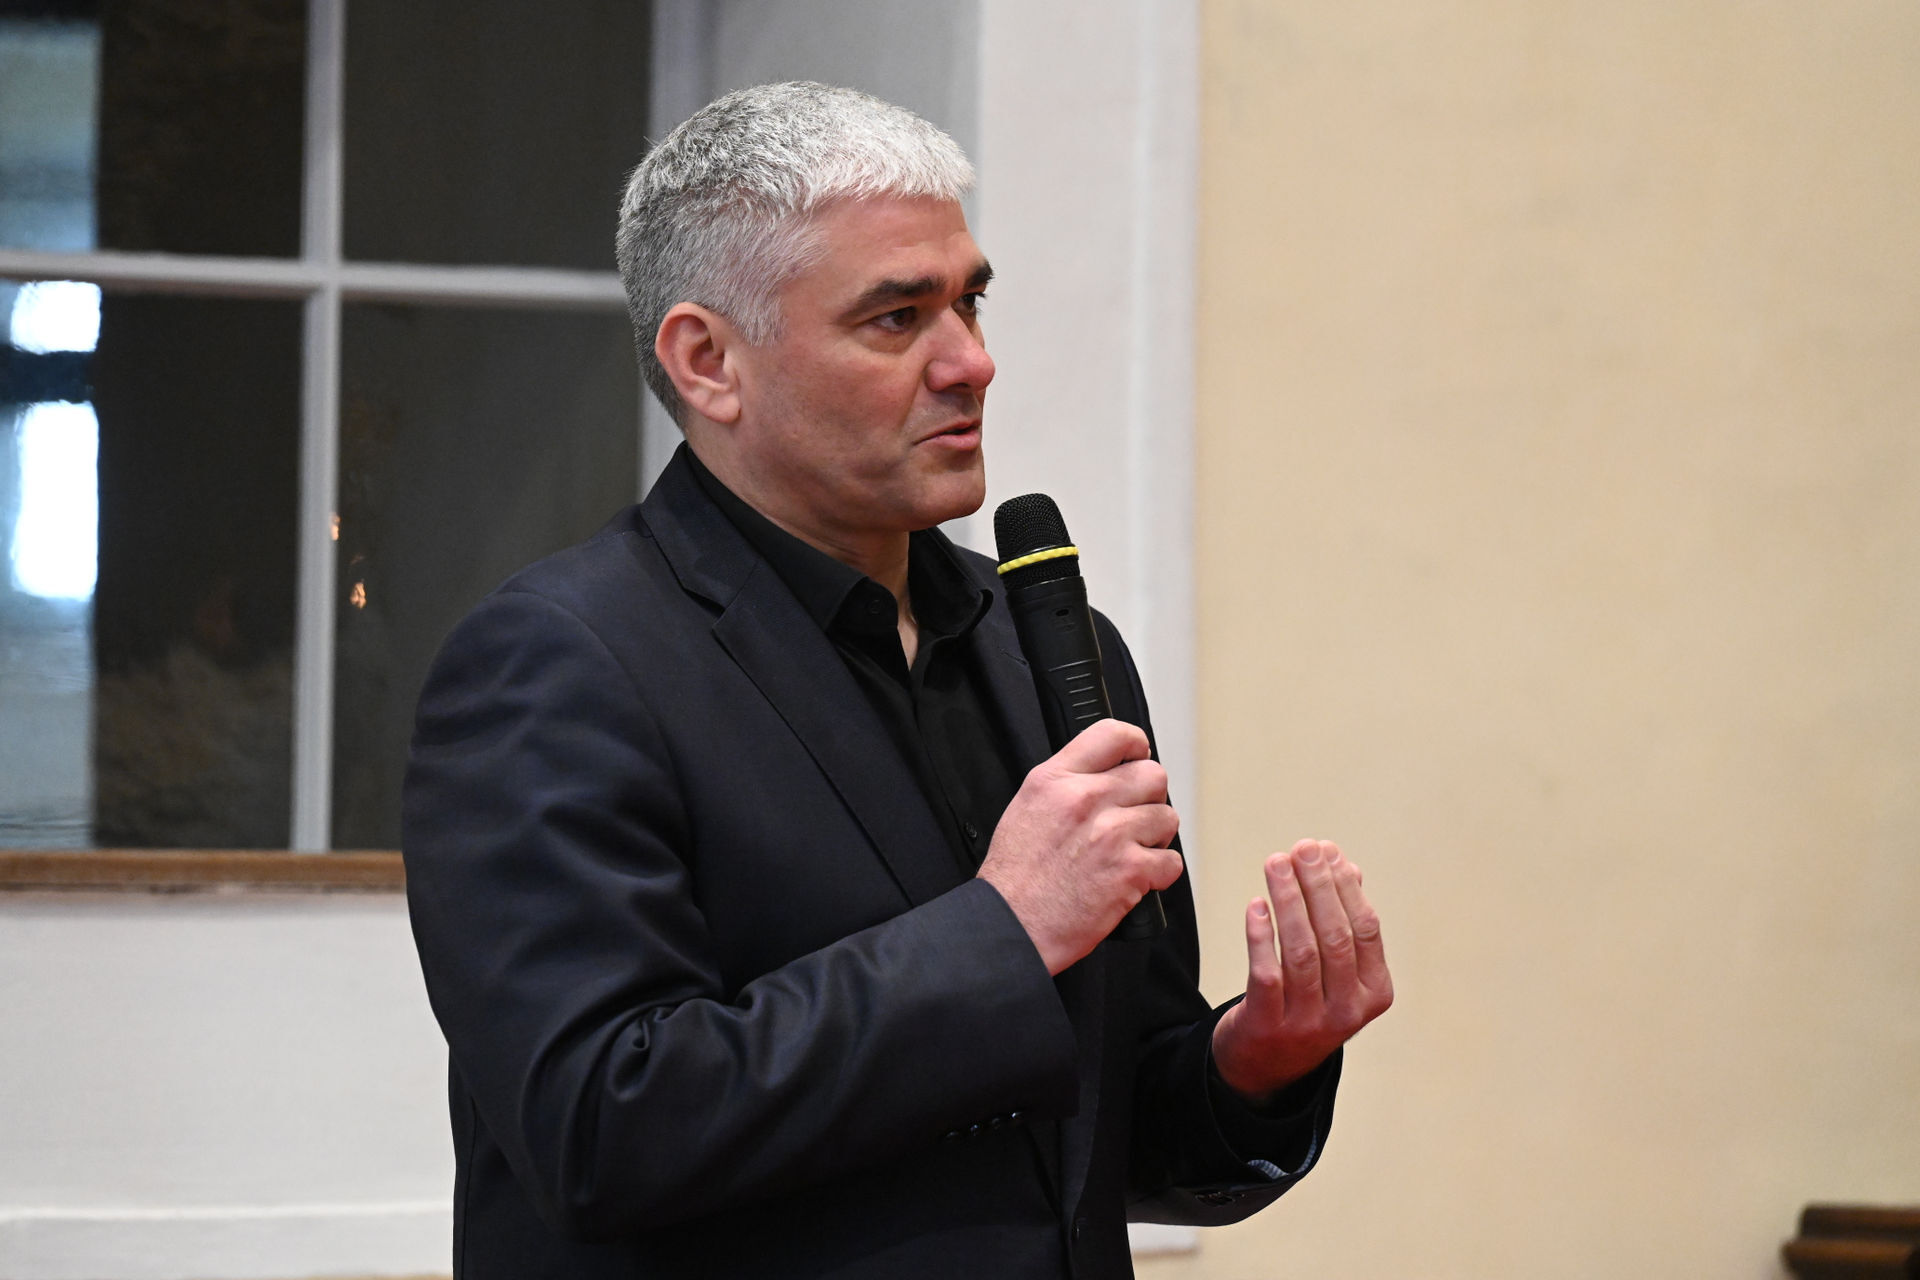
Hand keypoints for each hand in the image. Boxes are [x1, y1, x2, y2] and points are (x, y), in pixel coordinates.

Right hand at [977, 718, 1183, 974]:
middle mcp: (1086, 800)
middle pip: (1152, 775)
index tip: (1138, 756)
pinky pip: (1171, 861)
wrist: (1012, 924)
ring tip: (1132, 850)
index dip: (1136, 745)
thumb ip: (1067, 784)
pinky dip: (1159, 873)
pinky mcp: (1130, 871)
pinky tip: (1136, 877)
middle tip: (1134, 816)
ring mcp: (1112, 834)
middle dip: (1149, 797)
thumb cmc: (1015, 878)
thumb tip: (1104, 776)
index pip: (1113, 734)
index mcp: (1056, 779)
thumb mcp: (1028, 807)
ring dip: (1155, 837)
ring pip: (1167, 817)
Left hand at [1212, 840, 1392, 1104]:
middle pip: (1334, 936)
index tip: (1326, 851)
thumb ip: (1343, 918)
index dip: (1345, 886)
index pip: (1365, 929)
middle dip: (1317, 886)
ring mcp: (1308, 1022)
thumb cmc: (1307, 1001)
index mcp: (1374, 992)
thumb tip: (1344, 864)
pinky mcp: (1268, 1026)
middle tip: (1301, 849)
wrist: (1267, 1064)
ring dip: (1288, 900)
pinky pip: (1266, 974)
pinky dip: (1260, 936)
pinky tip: (1255, 905)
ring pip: (1300, 951)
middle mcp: (1347, 1011)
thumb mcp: (1337, 969)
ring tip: (1275, 864)